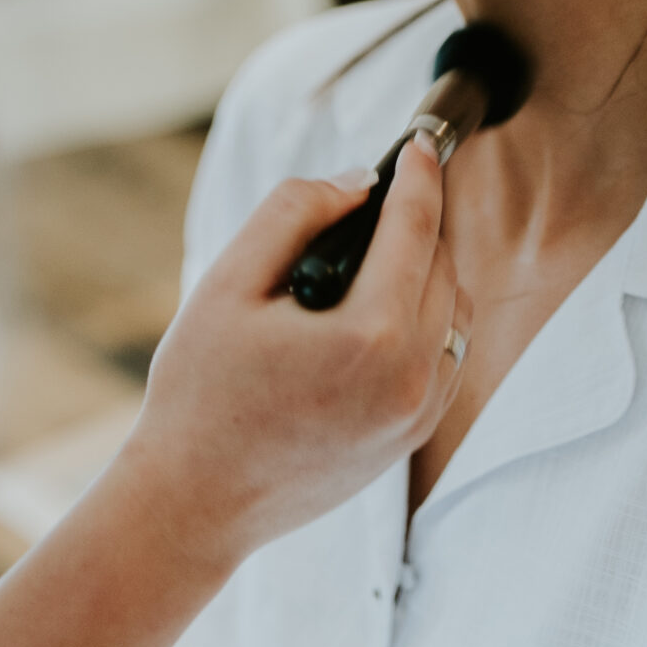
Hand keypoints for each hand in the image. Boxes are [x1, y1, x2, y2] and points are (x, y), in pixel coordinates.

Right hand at [121, 136, 469, 573]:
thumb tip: (356, 184)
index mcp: (369, 338)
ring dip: (426, 272)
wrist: (192, 503)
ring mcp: (416, 417)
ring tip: (371, 256)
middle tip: (373, 202)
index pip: (416, 230)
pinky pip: (445, 357)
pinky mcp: (411, 439)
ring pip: (454, 312)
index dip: (421, 176)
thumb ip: (294, 214)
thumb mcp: (227, 283)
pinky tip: (375, 310)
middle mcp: (410, 380)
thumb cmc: (199, 393)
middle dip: (416, 224)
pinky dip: (426, 320)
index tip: (422, 143)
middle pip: (442, 267)